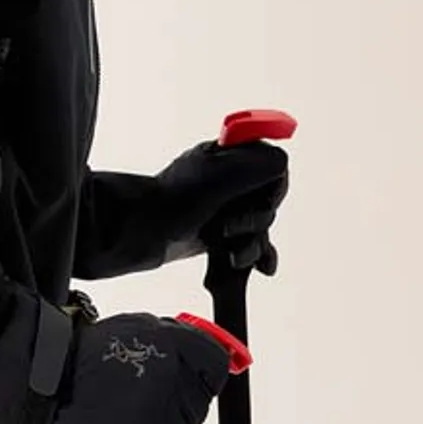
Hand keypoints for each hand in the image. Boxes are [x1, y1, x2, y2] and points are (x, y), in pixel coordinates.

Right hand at [46, 311, 229, 423]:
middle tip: (134, 406)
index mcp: (170, 340)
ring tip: (117, 422)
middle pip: (196, 410)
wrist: (39, 382)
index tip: (190, 387)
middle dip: (171, 414)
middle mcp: (172, 374)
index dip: (201, 380)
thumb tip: (197, 359)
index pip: (214, 365)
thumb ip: (167, 341)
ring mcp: (160, 413)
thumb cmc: (76, 359)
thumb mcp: (128, 329)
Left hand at [153, 139, 288, 274]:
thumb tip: (282, 163)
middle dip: (255, 220)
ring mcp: (224, 206)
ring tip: (231, 255)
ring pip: (260, 225)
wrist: (140, 232)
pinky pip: (251, 243)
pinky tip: (263, 268)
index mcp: (227, 155)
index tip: (261, 199)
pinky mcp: (220, 232)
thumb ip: (259, 163)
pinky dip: (258, 255)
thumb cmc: (173, 200)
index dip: (272, 186)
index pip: (271, 163)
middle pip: (269, 200)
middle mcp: (228, 178)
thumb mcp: (220, 174)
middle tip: (229, 226)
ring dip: (252, 243)